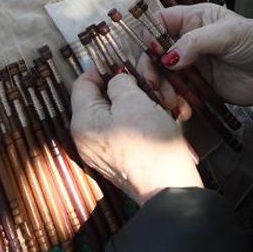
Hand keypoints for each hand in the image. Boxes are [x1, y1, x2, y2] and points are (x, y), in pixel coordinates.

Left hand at [70, 70, 202, 205]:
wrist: (169, 189)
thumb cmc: (150, 144)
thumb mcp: (134, 101)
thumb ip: (119, 82)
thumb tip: (115, 80)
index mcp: (83, 121)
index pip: (83, 82)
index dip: (103, 68)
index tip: (126, 62)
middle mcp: (87, 137)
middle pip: (104, 98)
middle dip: (131, 88)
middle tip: (154, 85)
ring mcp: (104, 150)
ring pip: (121, 112)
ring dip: (144, 103)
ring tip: (167, 104)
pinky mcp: (122, 158)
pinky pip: (130, 129)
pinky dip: (147, 120)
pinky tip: (167, 118)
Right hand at [142, 3, 252, 106]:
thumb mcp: (229, 34)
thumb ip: (195, 42)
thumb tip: (167, 58)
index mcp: (194, 19)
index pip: (159, 23)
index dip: (148, 37)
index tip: (149, 54)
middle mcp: (189, 41)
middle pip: (155, 53)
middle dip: (151, 69)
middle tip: (155, 85)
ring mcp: (194, 66)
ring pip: (164, 77)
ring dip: (162, 90)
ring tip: (171, 103)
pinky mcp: (201, 88)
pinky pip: (179, 95)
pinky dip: (176, 103)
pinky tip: (182, 110)